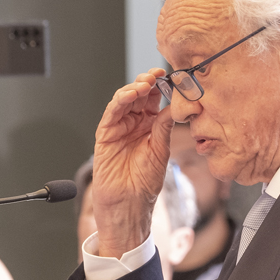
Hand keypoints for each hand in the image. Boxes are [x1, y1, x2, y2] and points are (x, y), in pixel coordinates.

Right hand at [91, 72, 174, 255]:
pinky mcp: (105, 135)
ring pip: (124, 100)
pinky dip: (120, 101)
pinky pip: (111, 113)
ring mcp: (119, 129)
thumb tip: (174, 106)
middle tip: (157, 75)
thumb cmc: (145, 185)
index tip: (171, 77)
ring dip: (134, 89)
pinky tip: (131, 94)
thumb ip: (163, 127)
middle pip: (138, 96)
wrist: (129, 205)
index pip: (154, 100)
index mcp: (150, 128)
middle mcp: (134, 125)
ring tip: (146, 83)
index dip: (161, 87)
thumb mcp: (160, 151)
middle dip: (147, 82)